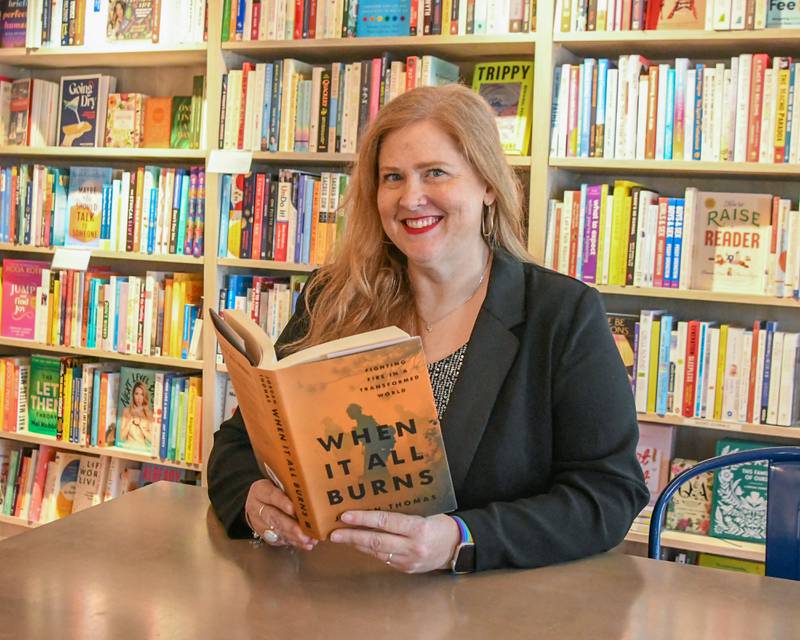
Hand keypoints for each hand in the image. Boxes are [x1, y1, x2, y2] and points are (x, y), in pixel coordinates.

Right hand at [245, 479, 317, 550]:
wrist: (257, 503)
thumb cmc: (273, 490)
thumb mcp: (277, 483)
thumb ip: (290, 487)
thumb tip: (310, 491)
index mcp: (260, 491)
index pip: (271, 495)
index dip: (282, 502)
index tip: (293, 508)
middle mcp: (257, 508)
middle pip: (274, 517)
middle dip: (290, 526)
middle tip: (303, 532)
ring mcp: (260, 524)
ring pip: (277, 531)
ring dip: (294, 537)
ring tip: (309, 540)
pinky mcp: (266, 535)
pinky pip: (280, 540)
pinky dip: (294, 542)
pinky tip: (305, 544)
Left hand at [329, 511, 459, 572]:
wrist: (457, 547)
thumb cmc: (440, 522)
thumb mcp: (425, 511)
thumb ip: (403, 510)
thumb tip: (374, 502)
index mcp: (418, 527)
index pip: (385, 522)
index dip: (363, 518)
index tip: (345, 516)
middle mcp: (412, 546)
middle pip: (376, 541)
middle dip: (352, 536)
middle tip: (334, 533)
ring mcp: (408, 560)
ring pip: (377, 552)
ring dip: (357, 544)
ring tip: (341, 537)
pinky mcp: (406, 569)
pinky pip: (383, 558)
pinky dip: (369, 550)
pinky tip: (358, 544)